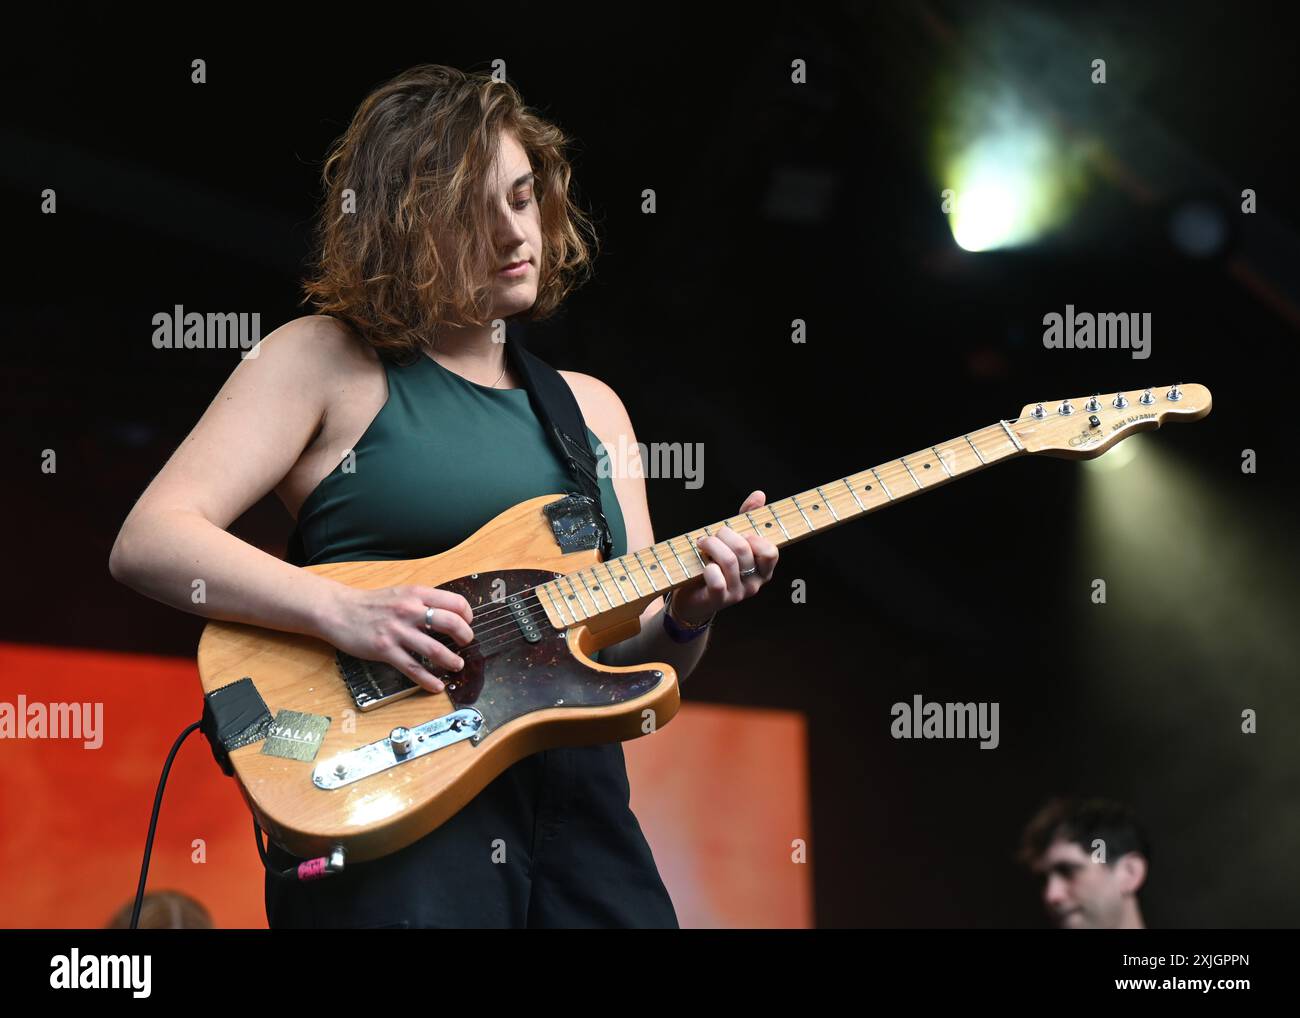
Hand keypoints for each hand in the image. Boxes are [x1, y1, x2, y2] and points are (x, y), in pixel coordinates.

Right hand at [317, 584, 473, 693]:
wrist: (338, 610)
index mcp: (416, 594)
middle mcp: (409, 610)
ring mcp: (397, 631)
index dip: (467, 615)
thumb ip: (422, 602)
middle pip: (451, 623)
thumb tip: (447, 615)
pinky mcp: (385, 650)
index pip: (454, 602)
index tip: (467, 623)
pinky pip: (413, 668)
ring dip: (451, 660)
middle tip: (466, 644)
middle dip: (465, 636)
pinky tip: (436, 685)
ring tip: (456, 665)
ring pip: (434, 649)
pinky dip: (428, 679)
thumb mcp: (400, 593)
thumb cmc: (370, 603)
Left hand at [667, 490, 778, 626]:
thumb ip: (747, 519)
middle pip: (744, 550)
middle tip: (711, 536)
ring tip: (701, 543)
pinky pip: (717, 579)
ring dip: (711, 546)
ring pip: (729, 561)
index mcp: (763, 570)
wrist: (693, 597)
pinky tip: (703, 564)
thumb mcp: (732, 541)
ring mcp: (738, 593)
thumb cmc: (716, 564)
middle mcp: (754, 583)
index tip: (738, 534)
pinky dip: (707, 567)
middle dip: (724, 535)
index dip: (753, 538)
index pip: (770, 551)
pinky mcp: (719, 600)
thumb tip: (759, 495)